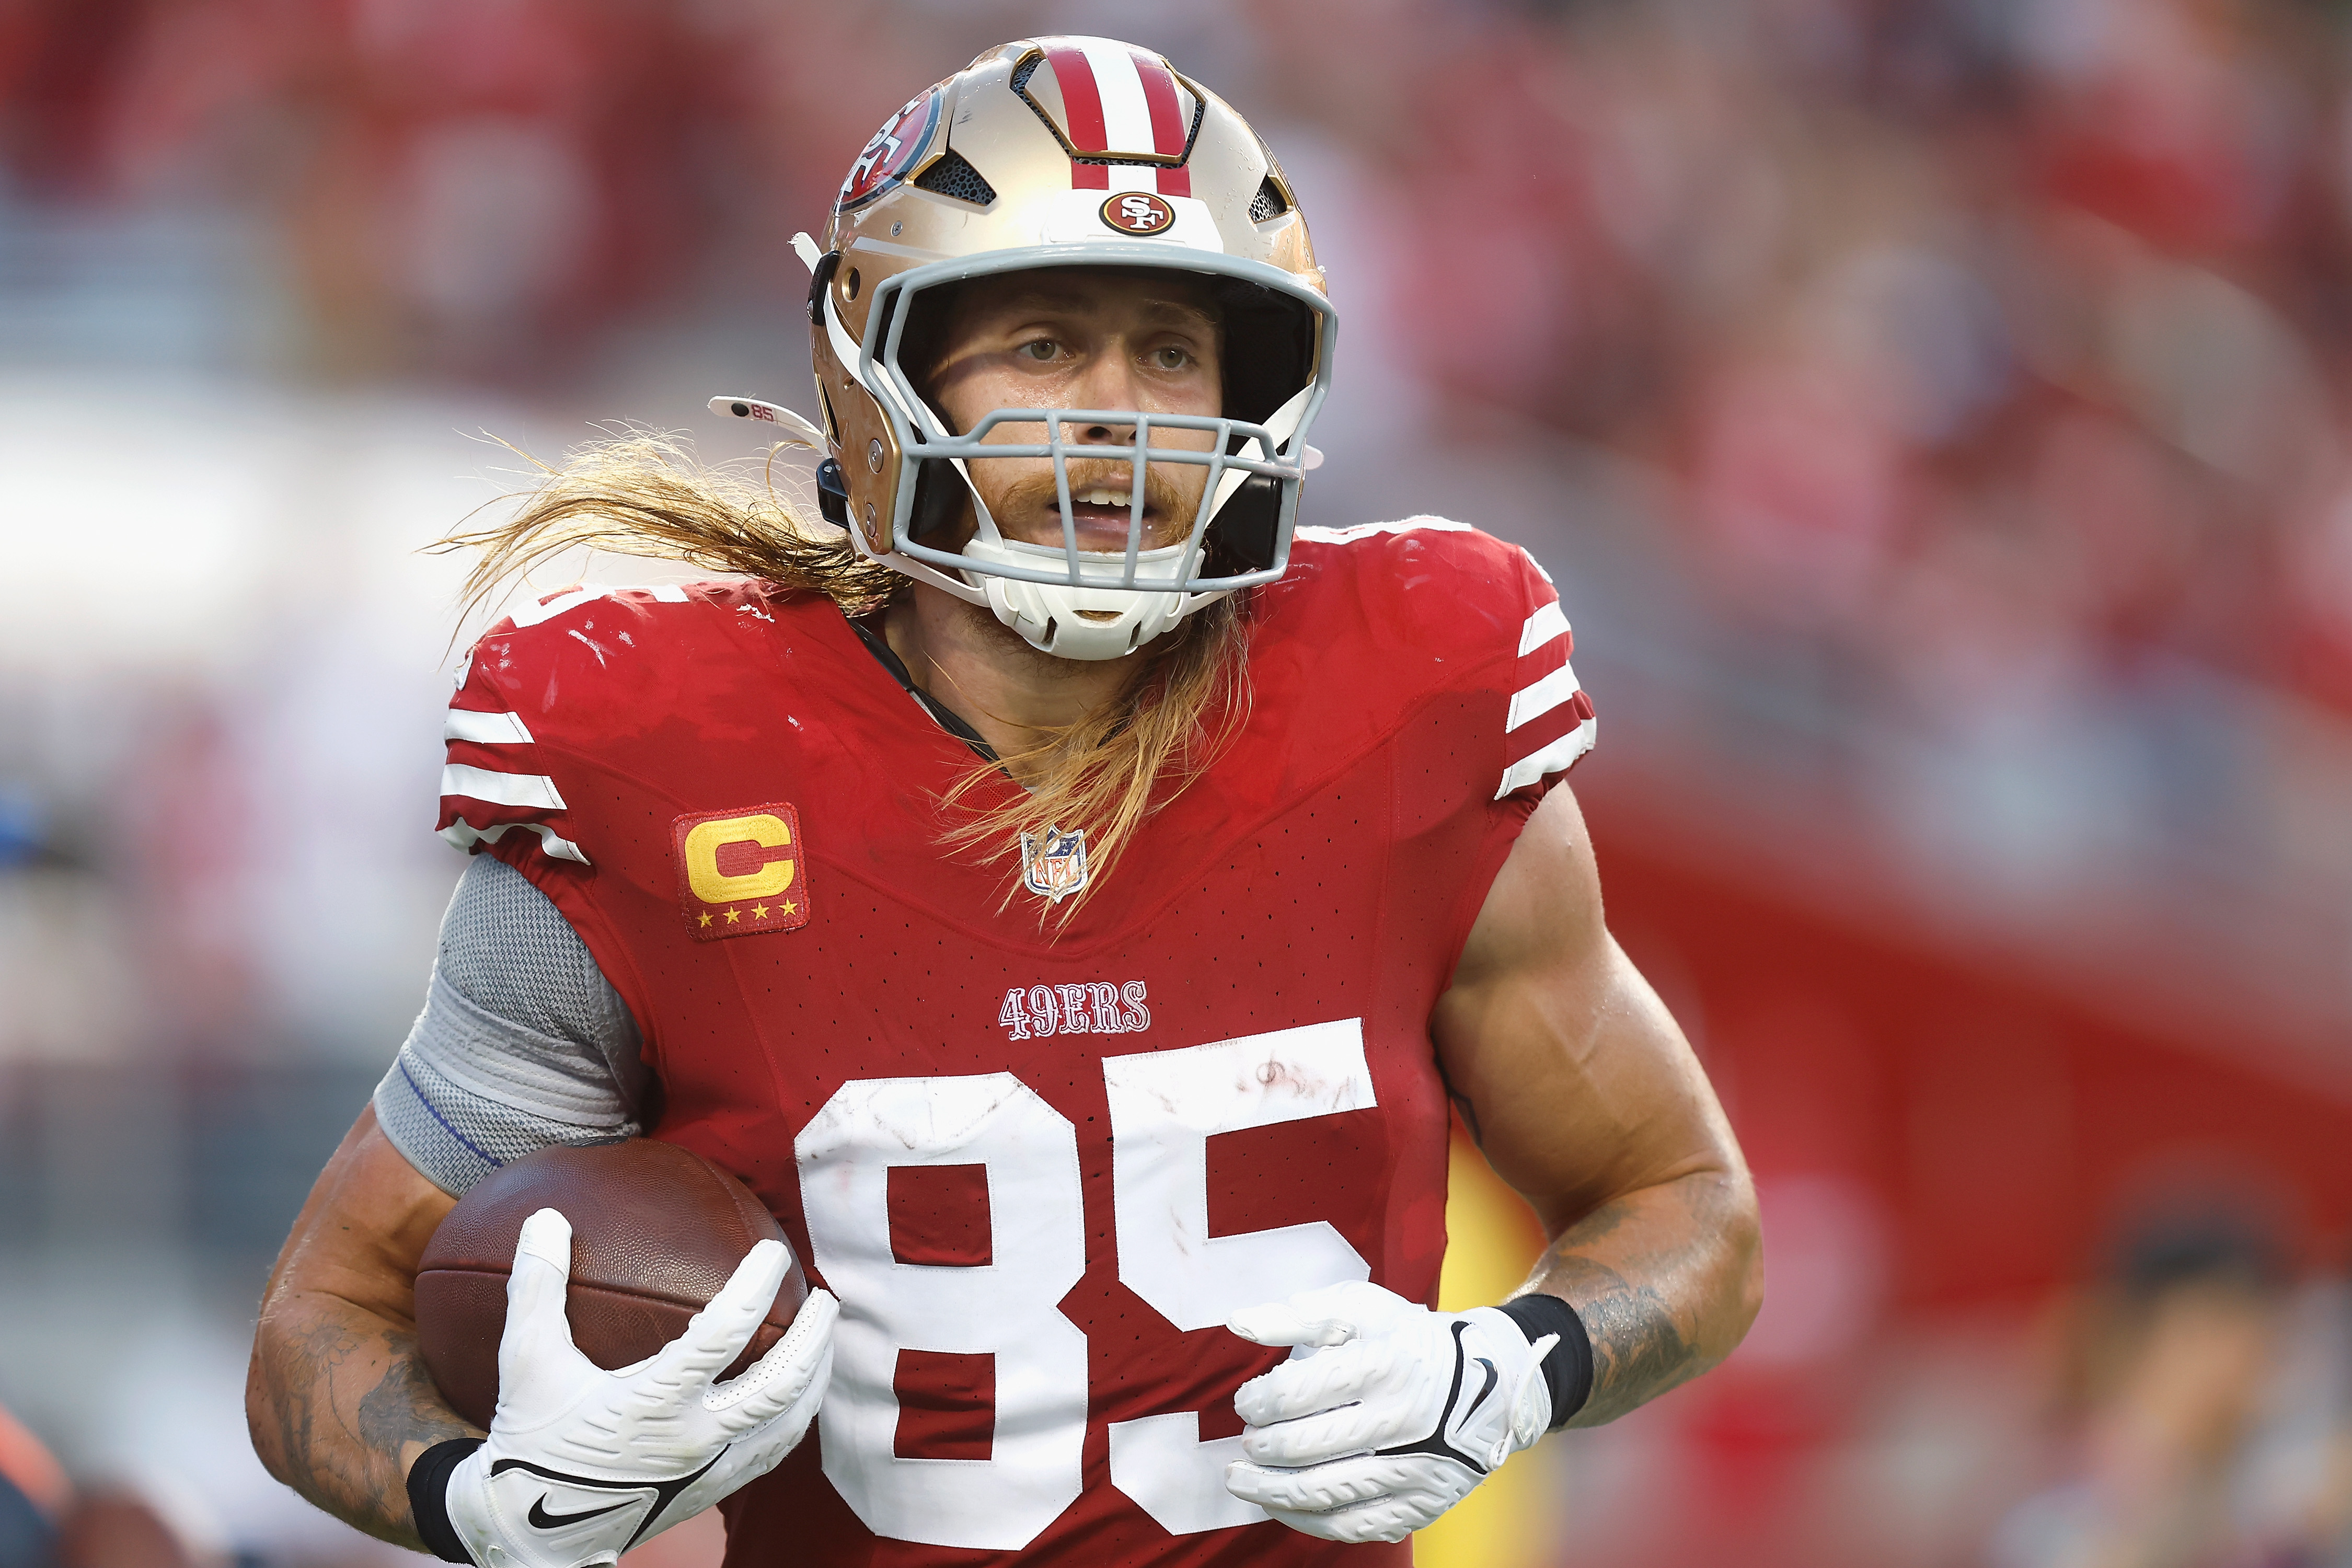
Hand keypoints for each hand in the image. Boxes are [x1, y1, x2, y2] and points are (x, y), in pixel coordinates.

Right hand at [444, 1208, 837, 1567]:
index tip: (774, 1253)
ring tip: (824, 1339)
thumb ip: (535, 1289)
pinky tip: (796, 1392)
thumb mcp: (524, 1361)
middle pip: (779, 1387)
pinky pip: (771, 1452)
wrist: (532, 1532)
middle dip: (813, 1340)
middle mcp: (691, 1441)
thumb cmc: (531, 1440)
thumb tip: (546, 1218)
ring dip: (814, 1378)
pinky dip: (793, 1415)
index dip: (755, 1289)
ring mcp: (708, 1472)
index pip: (722, 1337)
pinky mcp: (712, 1492)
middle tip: (826, 1298)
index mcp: (651, 1404)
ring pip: (787, 1424)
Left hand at [1221, 1281, 1557, 1543]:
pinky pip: (1351, 1525)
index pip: (1296, 1393)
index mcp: (1384, 1365)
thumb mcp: (1361, 1311)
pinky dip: (1306, 1520)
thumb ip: (1297, 1316)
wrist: (1493, 1384)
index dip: (1257, 1401)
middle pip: (1304, 1446)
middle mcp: (1401, 1420)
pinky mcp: (1420, 1504)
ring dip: (1268, 1489)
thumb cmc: (1411, 1341)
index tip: (1246, 1402)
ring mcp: (1413, 1468)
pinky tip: (1280, 1504)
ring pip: (1322, 1492)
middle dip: (1260, 1446)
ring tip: (1242, 1478)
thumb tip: (1238, 1323)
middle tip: (1247, 1439)